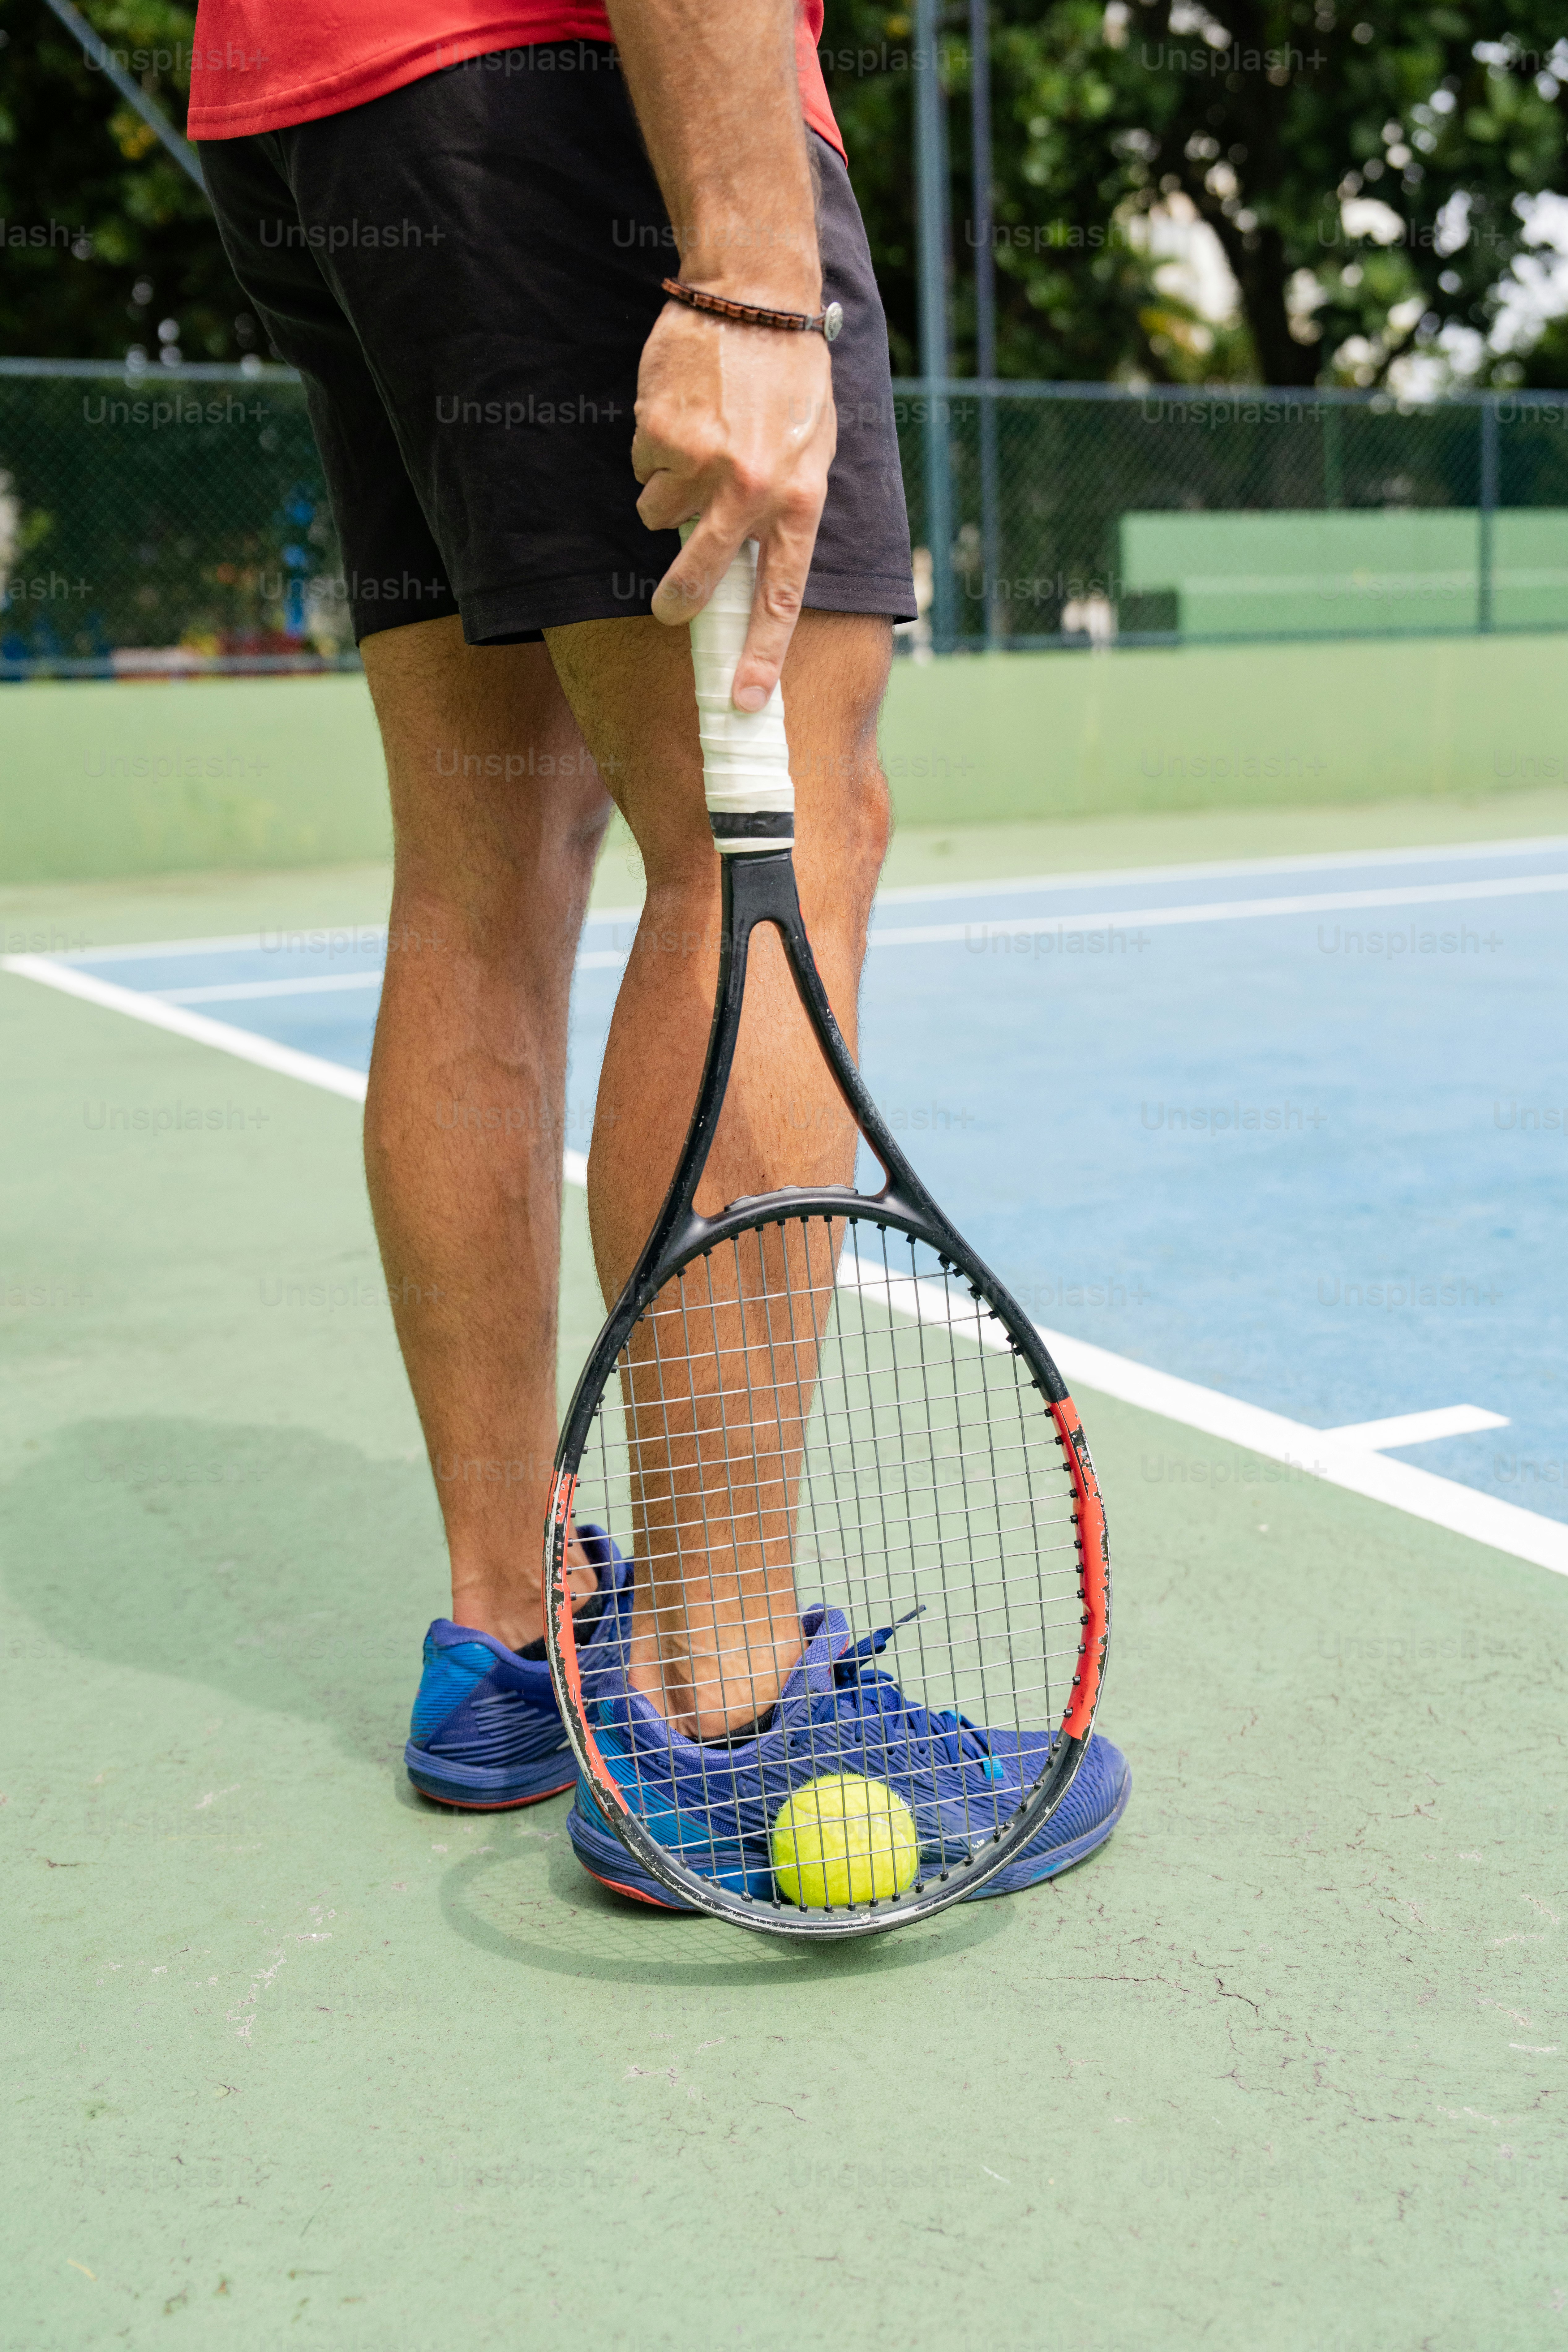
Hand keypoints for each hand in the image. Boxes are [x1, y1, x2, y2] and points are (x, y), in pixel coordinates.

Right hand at [631, 300, 836, 710]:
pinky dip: (654, 449)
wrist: (754, 299)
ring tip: (696, 446)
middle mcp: (751, 489)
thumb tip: (758, 567)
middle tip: (668, 608)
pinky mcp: (661, 433)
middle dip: (680, 598)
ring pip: (660, 514)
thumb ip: (787, 509)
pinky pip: (643, 466)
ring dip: (669, 491)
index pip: (778, 597)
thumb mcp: (814, 449)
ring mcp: (702, 462)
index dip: (759, 656)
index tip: (743, 701)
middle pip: (701, 574)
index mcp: (799, 500)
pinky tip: (681, 413)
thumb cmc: (791, 379)